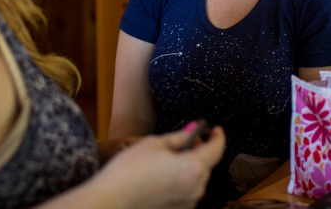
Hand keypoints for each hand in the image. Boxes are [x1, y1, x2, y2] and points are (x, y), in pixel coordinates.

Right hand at [96, 125, 224, 208]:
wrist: (112, 199)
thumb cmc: (130, 169)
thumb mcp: (155, 143)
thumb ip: (180, 136)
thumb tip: (194, 129)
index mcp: (194, 167)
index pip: (216, 149)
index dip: (218, 137)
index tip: (216, 130)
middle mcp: (196, 188)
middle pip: (206, 165)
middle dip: (200, 151)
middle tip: (187, 139)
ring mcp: (188, 202)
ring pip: (196, 178)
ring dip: (190, 166)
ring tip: (170, 158)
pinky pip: (187, 190)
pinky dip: (182, 180)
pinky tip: (164, 175)